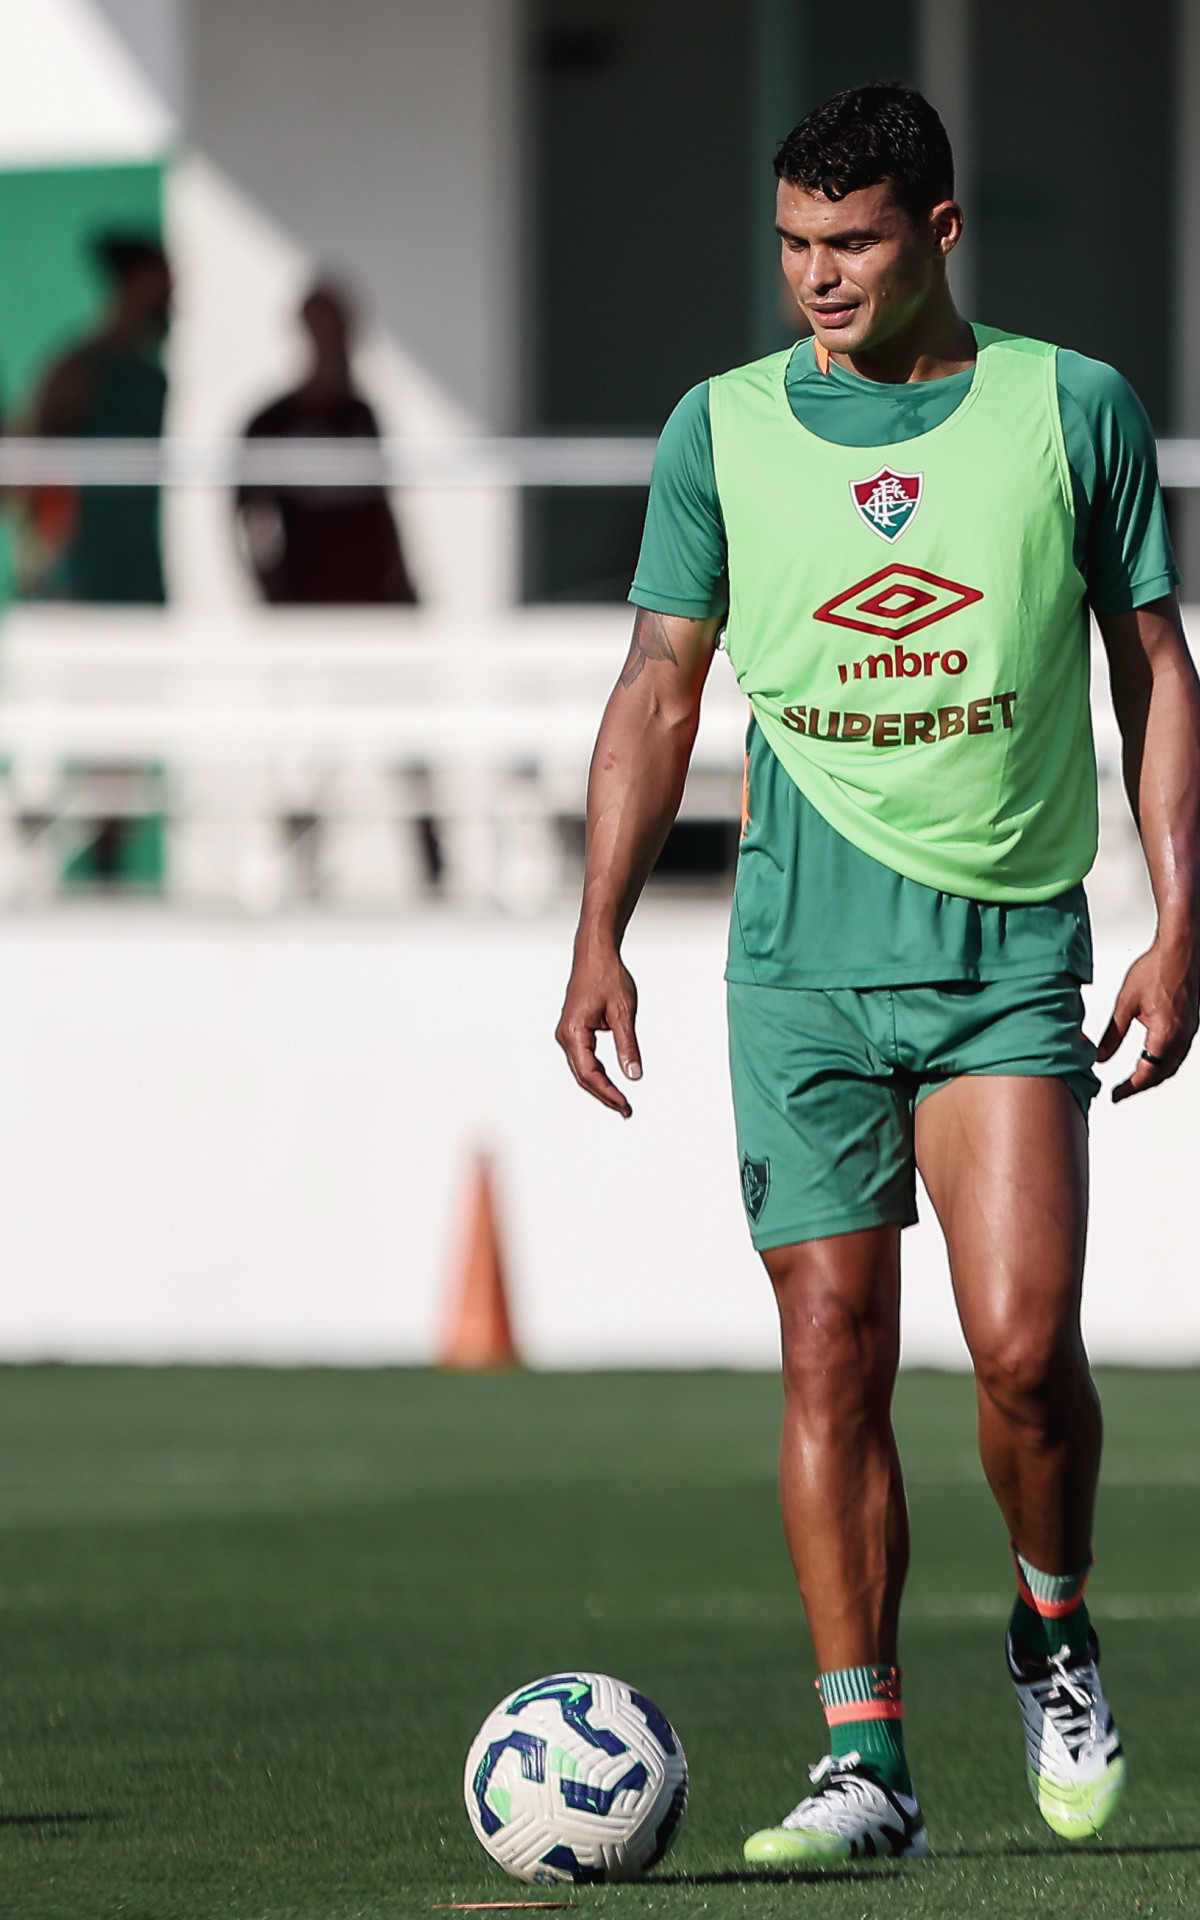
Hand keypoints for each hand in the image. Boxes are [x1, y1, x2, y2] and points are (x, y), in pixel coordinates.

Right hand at [556, 941, 641, 1116]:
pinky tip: (610, 1082)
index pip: (590, 1073)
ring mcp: (568, 1034)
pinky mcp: (574, 1031)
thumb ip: (628, 1046)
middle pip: (583, 1077)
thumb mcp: (624, 1012)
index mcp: (574, 1032)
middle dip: (605, 1095)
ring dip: (600, 1087)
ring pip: (582, 1070)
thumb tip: (634, 1075)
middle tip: (626, 1110)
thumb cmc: (606, 977)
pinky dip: (596, 1073)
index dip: (608, 1093)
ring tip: (620, 1102)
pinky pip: (583, 1059)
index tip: (625, 1105)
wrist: (595, 954)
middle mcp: (566, 1036)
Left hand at [1095, 938, 1199, 1102]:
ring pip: (1172, 1065)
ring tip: (1133, 1081)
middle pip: (1161, 1074)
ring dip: (1153, 1076)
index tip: (1115, 1096)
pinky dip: (1163, 1063)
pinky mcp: (1191, 1024)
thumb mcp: (1126, 1003)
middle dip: (1140, 1086)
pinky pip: (1178, 1053)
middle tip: (1121, 1093)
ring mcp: (1189, 1031)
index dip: (1129, 1088)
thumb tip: (1100, 1056)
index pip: (1146, 1073)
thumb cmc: (1157, 968)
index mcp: (1165, 1034)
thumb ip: (1113, 1033)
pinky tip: (1152, 1061)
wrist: (1181, 949)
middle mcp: (1182, 1036)